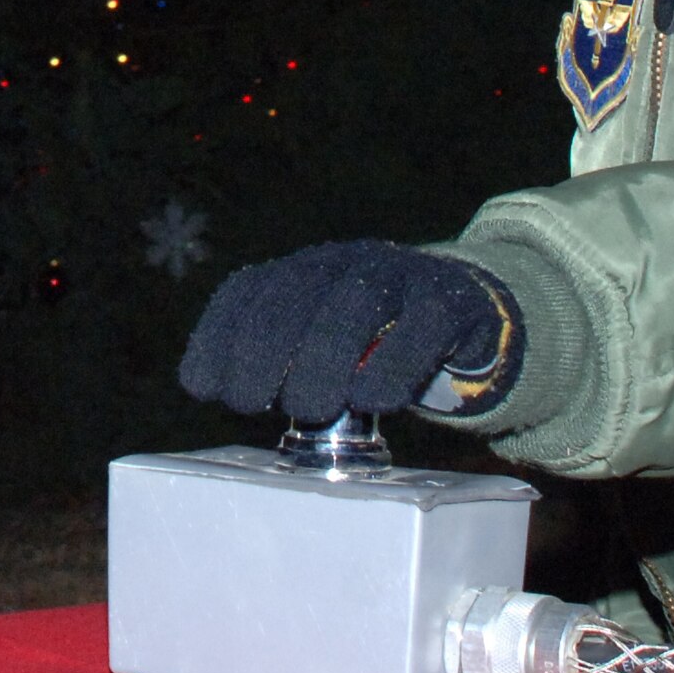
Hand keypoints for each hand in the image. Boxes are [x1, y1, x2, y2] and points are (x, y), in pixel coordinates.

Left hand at [178, 239, 523, 424]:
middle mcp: (347, 264)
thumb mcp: (319, 351)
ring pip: (354, 301)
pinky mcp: (451, 300)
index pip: (248, 291)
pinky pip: (422, 324)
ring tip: (311, 408)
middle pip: (295, 293)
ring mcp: (401, 276)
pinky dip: (393, 364)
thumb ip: (276, 367)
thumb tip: (215, 392)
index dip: (218, 337)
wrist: (467, 314)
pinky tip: (375, 400)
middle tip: (254, 405)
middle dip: (263, 351)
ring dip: (323, 358)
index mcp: (304, 274)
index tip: (206, 389)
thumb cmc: (375, 347)